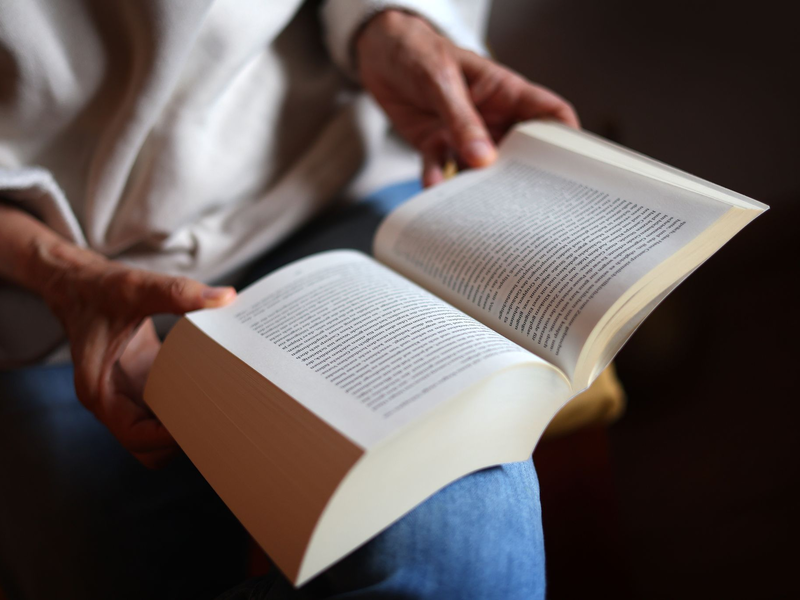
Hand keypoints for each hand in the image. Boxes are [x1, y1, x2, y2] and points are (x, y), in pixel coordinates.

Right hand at [40, 243, 235, 467]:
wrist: (77, 283)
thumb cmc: (98, 289)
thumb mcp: (136, 286)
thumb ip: (177, 292)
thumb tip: (223, 297)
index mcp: (101, 391)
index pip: (137, 437)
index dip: (170, 438)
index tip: (205, 422)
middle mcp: (113, 401)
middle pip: (149, 449)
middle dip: (181, 442)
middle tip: (219, 419)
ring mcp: (128, 395)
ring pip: (158, 437)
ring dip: (185, 430)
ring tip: (220, 410)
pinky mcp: (143, 384)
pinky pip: (166, 412)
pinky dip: (186, 409)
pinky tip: (213, 390)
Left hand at [356, 10, 578, 186]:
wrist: (380, 52)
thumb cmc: (418, 51)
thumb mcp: (442, 81)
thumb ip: (461, 120)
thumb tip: (482, 158)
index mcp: (506, 93)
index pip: (550, 115)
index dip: (567, 139)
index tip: (573, 168)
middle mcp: (491, 117)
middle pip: (519, 153)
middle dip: (522, 177)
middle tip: (522, 202)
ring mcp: (465, 134)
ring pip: (481, 169)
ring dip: (478, 187)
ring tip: (477, 205)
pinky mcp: (437, 145)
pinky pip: (443, 170)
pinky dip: (439, 181)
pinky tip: (434, 187)